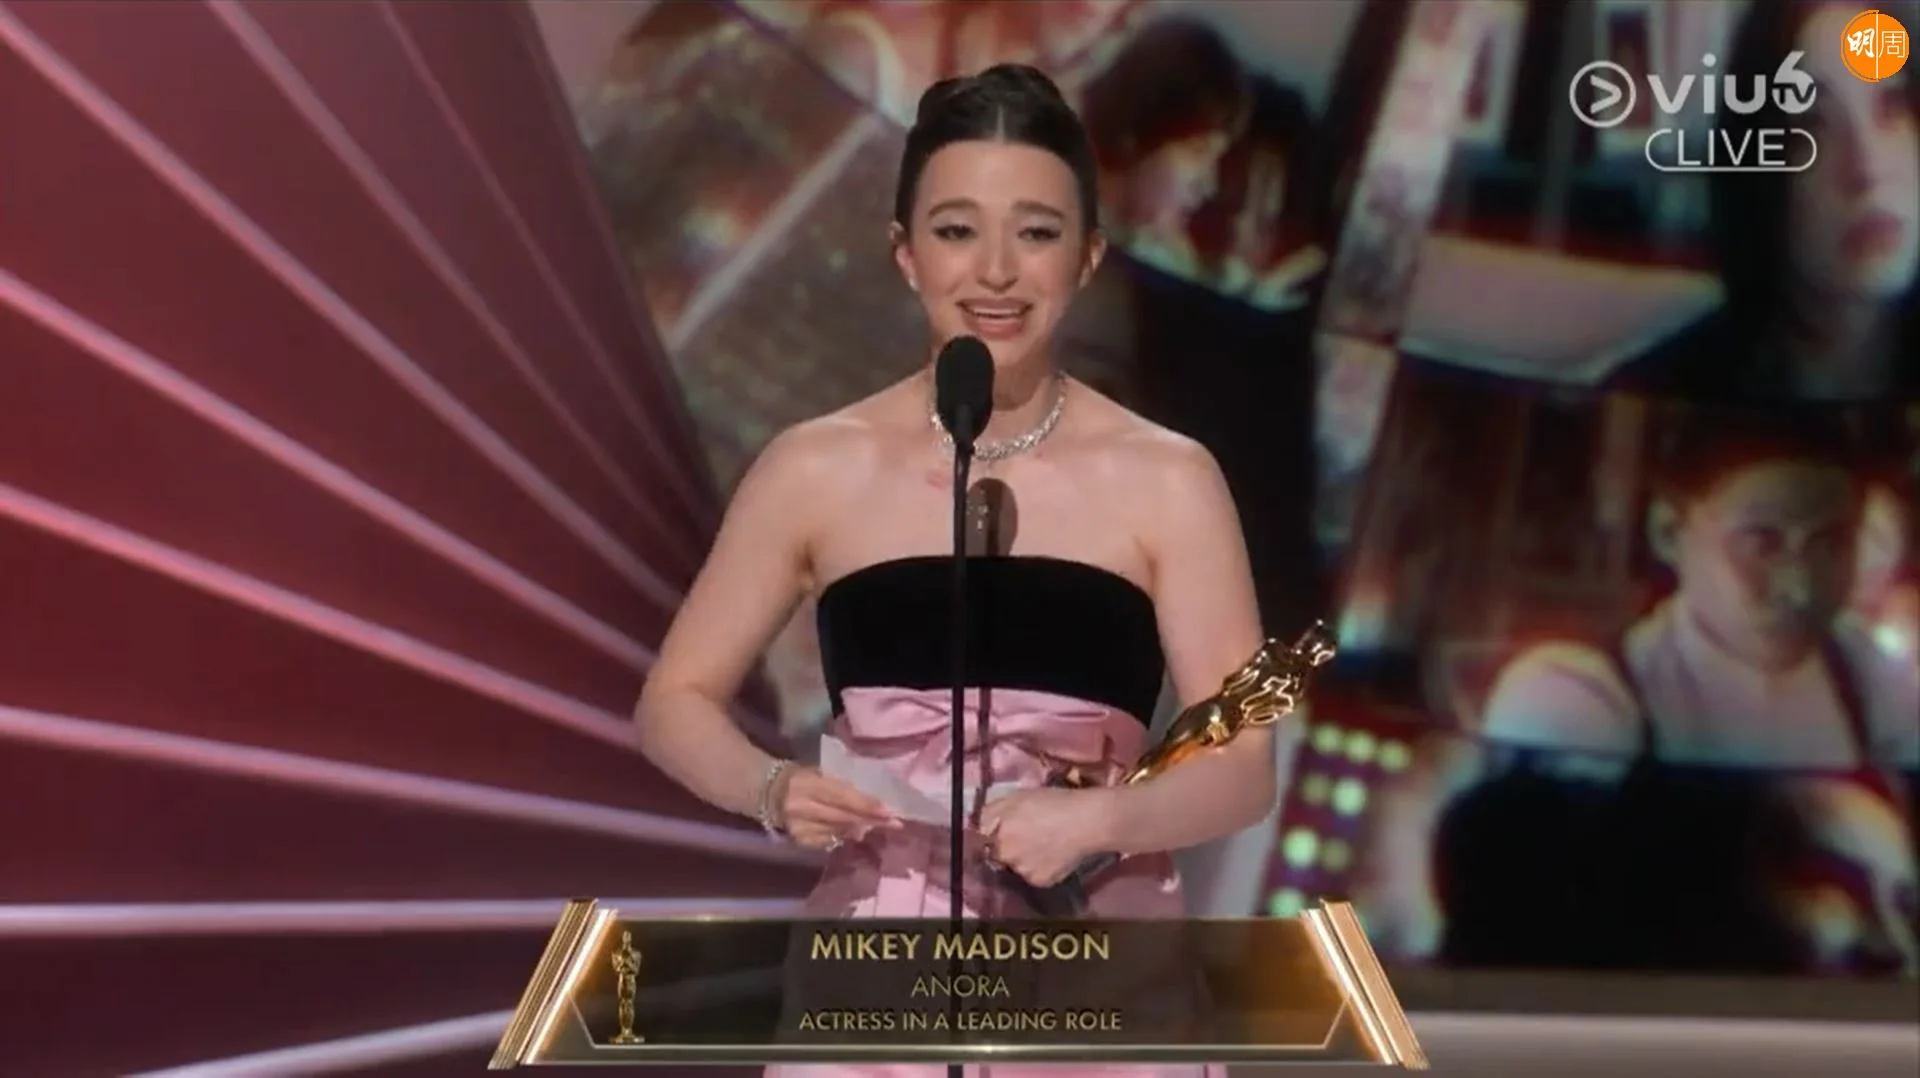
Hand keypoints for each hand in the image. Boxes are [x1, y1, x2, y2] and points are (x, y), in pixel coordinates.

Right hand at [776, 766, 896, 850]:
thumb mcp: (820, 773)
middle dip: (871, 820)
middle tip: (895, 823)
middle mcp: (802, 806)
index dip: (866, 805)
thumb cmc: (801, 777)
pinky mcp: (800, 840)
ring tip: (880, 827)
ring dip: (861, 829)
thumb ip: (842, 788)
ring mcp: (800, 826)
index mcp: (807, 783)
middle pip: (843, 816)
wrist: (768, 792)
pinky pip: (829, 840)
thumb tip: (871, 806)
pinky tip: (856, 833)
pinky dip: (845, 836)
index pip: (842, 796)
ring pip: (838, 831)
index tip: (889, 810)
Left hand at [978, 786, 1118, 887]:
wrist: (1087, 822)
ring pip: (1018, 866)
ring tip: (1046, 844)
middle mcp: (1006, 856)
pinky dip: (1041, 867)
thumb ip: (991, 811)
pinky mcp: (1042, 882)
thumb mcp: (1017, 796)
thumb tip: (976, 824)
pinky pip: (1035, 875)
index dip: (991, 836)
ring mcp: (1024, 872)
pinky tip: (1055, 855)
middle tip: (1029, 834)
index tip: (1000, 832)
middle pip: (1000, 854)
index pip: (981, 841)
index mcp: (997, 834)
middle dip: (1009, 846)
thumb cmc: (1054, 802)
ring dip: (1025, 858)